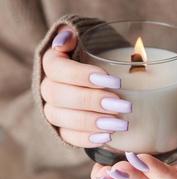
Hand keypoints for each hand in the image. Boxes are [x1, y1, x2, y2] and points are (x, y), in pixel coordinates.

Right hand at [41, 26, 131, 146]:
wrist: (100, 78)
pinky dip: (87, 138)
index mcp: (53, 63)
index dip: (82, 75)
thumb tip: (66, 38)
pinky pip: (68, 136)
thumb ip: (79, 37)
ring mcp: (53, 110)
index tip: (115, 81)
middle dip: (92, 101)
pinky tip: (107, 137)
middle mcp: (48, 87)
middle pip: (59, 95)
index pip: (57, 68)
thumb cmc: (100, 58)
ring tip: (120, 125)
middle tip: (123, 105)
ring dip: (92, 122)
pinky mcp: (63, 128)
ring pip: (62, 118)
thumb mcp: (94, 42)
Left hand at [89, 140, 176, 178]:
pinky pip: (126, 177)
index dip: (158, 173)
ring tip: (101, 173)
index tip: (142, 157)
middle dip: (132, 178)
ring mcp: (153, 175)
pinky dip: (111, 175)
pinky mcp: (140, 169)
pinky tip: (98, 171)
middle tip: (116, 167)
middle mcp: (168, 178)